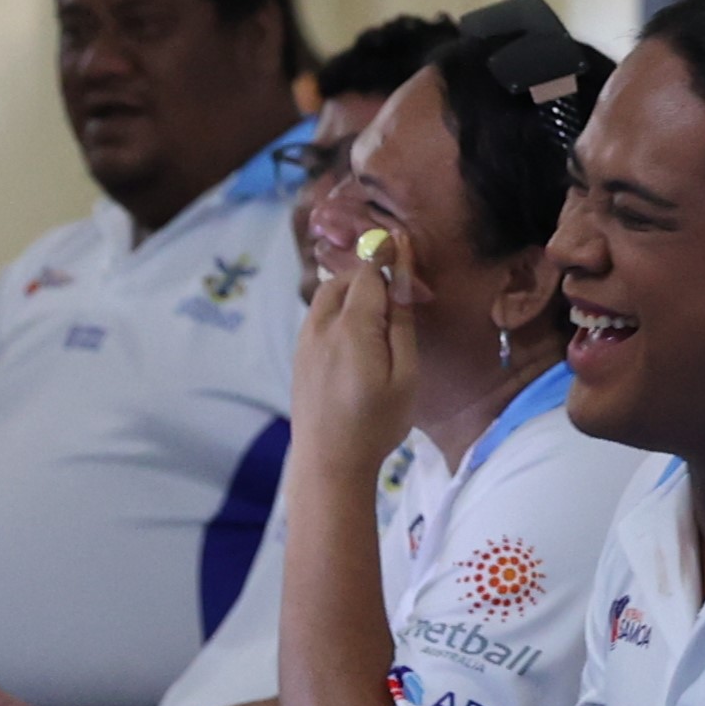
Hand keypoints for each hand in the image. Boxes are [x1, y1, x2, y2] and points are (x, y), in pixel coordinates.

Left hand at [287, 253, 416, 476]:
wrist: (328, 462)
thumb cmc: (376, 424)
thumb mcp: (404, 376)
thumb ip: (402, 325)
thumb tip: (399, 282)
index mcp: (352, 327)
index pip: (368, 272)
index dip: (387, 256)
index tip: (402, 242)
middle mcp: (322, 326)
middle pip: (344, 279)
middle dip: (370, 273)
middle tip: (398, 289)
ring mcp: (305, 341)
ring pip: (327, 296)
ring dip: (352, 291)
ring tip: (378, 310)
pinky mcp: (300, 356)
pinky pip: (318, 316)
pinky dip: (338, 310)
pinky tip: (356, 334)